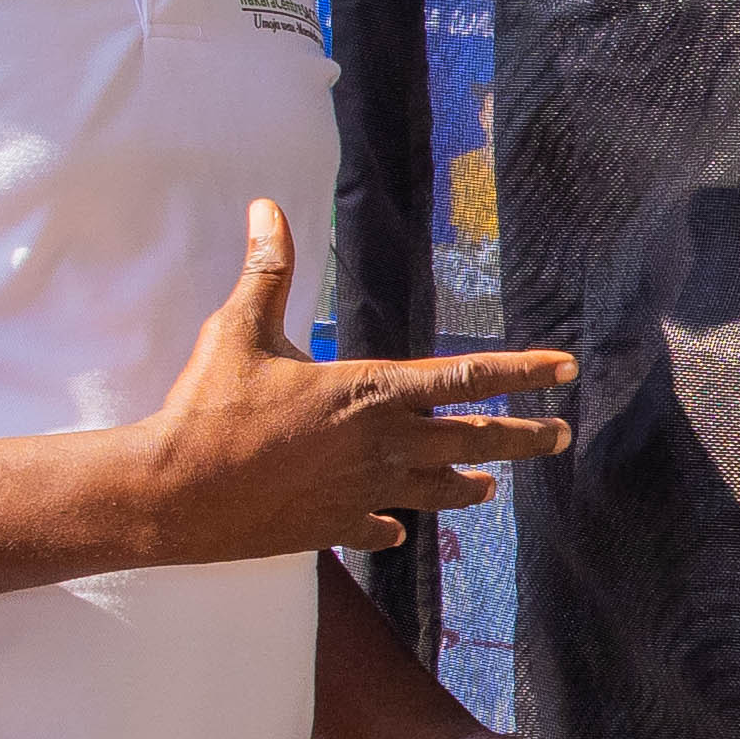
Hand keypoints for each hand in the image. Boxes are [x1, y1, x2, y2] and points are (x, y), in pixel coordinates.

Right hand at [137, 204, 571, 561]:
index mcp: (371, 391)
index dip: (521, 370)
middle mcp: (381, 445)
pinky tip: (395, 529)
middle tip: (560, 435)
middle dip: (523, 437)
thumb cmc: (208, 407)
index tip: (564, 368)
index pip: (467, 375)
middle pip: (474, 440)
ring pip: (437, 491)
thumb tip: (265, 209)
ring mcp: (362, 492)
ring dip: (468, 486)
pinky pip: (377, 529)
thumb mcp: (239, 328)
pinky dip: (389, 527)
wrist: (175, 491)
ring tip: (491, 488)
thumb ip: (266, 271)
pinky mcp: (333, 527)